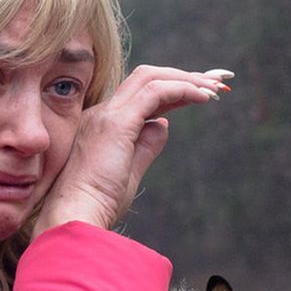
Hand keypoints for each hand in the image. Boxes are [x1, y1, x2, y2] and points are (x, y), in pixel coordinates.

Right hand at [35, 65, 232, 234]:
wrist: (76, 214)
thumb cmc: (99, 202)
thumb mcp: (129, 170)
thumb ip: (146, 145)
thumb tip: (163, 124)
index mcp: (102, 122)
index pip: (141, 94)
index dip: (172, 89)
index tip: (200, 93)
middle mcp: (103, 112)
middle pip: (146, 77)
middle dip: (182, 76)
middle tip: (214, 83)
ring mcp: (108, 114)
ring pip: (150, 78)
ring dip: (186, 80)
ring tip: (214, 88)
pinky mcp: (118, 122)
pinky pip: (155, 93)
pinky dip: (181, 89)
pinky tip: (202, 97)